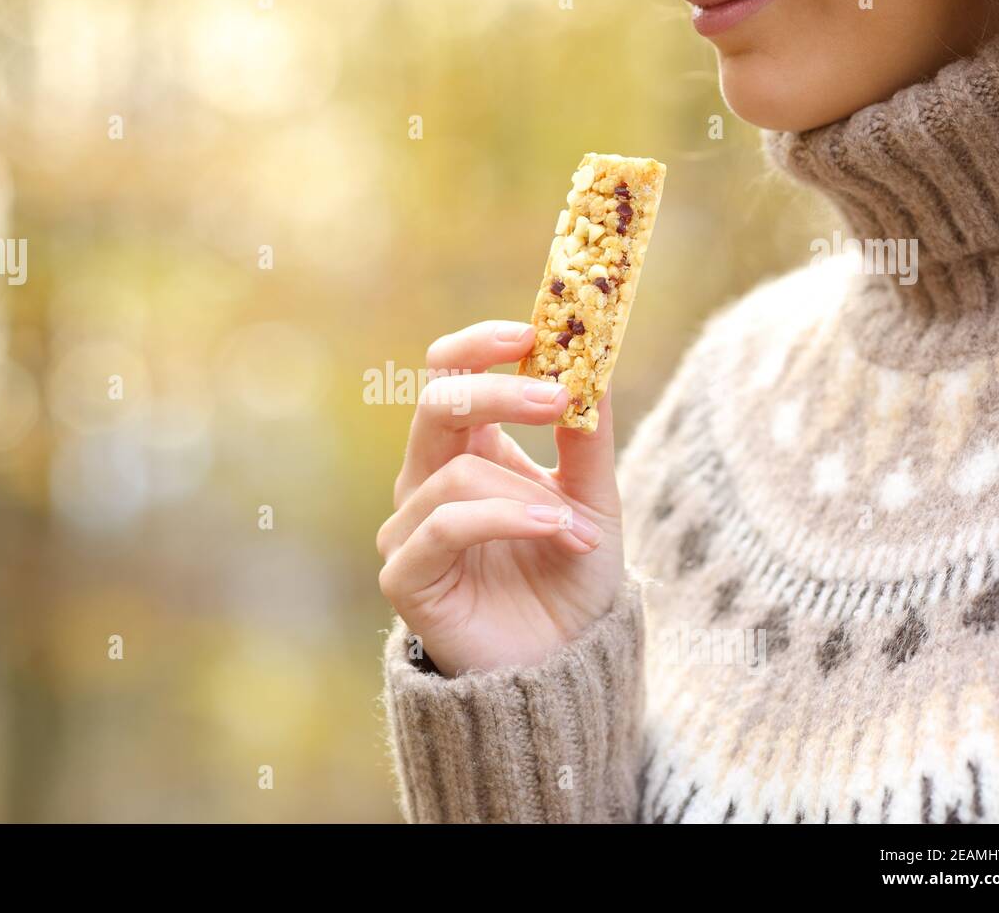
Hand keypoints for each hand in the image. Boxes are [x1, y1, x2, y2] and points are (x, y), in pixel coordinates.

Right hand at [376, 320, 624, 673]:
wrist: (563, 667)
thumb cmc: (569, 579)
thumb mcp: (593, 500)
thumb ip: (587, 439)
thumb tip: (593, 363)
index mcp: (466, 450)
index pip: (447, 373)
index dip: (479, 345)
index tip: (531, 330)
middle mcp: (427, 480)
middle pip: (437, 404)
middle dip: (499, 393)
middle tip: (559, 399)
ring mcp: (409, 527)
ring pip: (456, 472)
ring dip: (529, 493)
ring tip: (576, 527)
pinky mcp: (404, 575)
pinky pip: (446, 524)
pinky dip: (506, 519)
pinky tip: (555, 531)